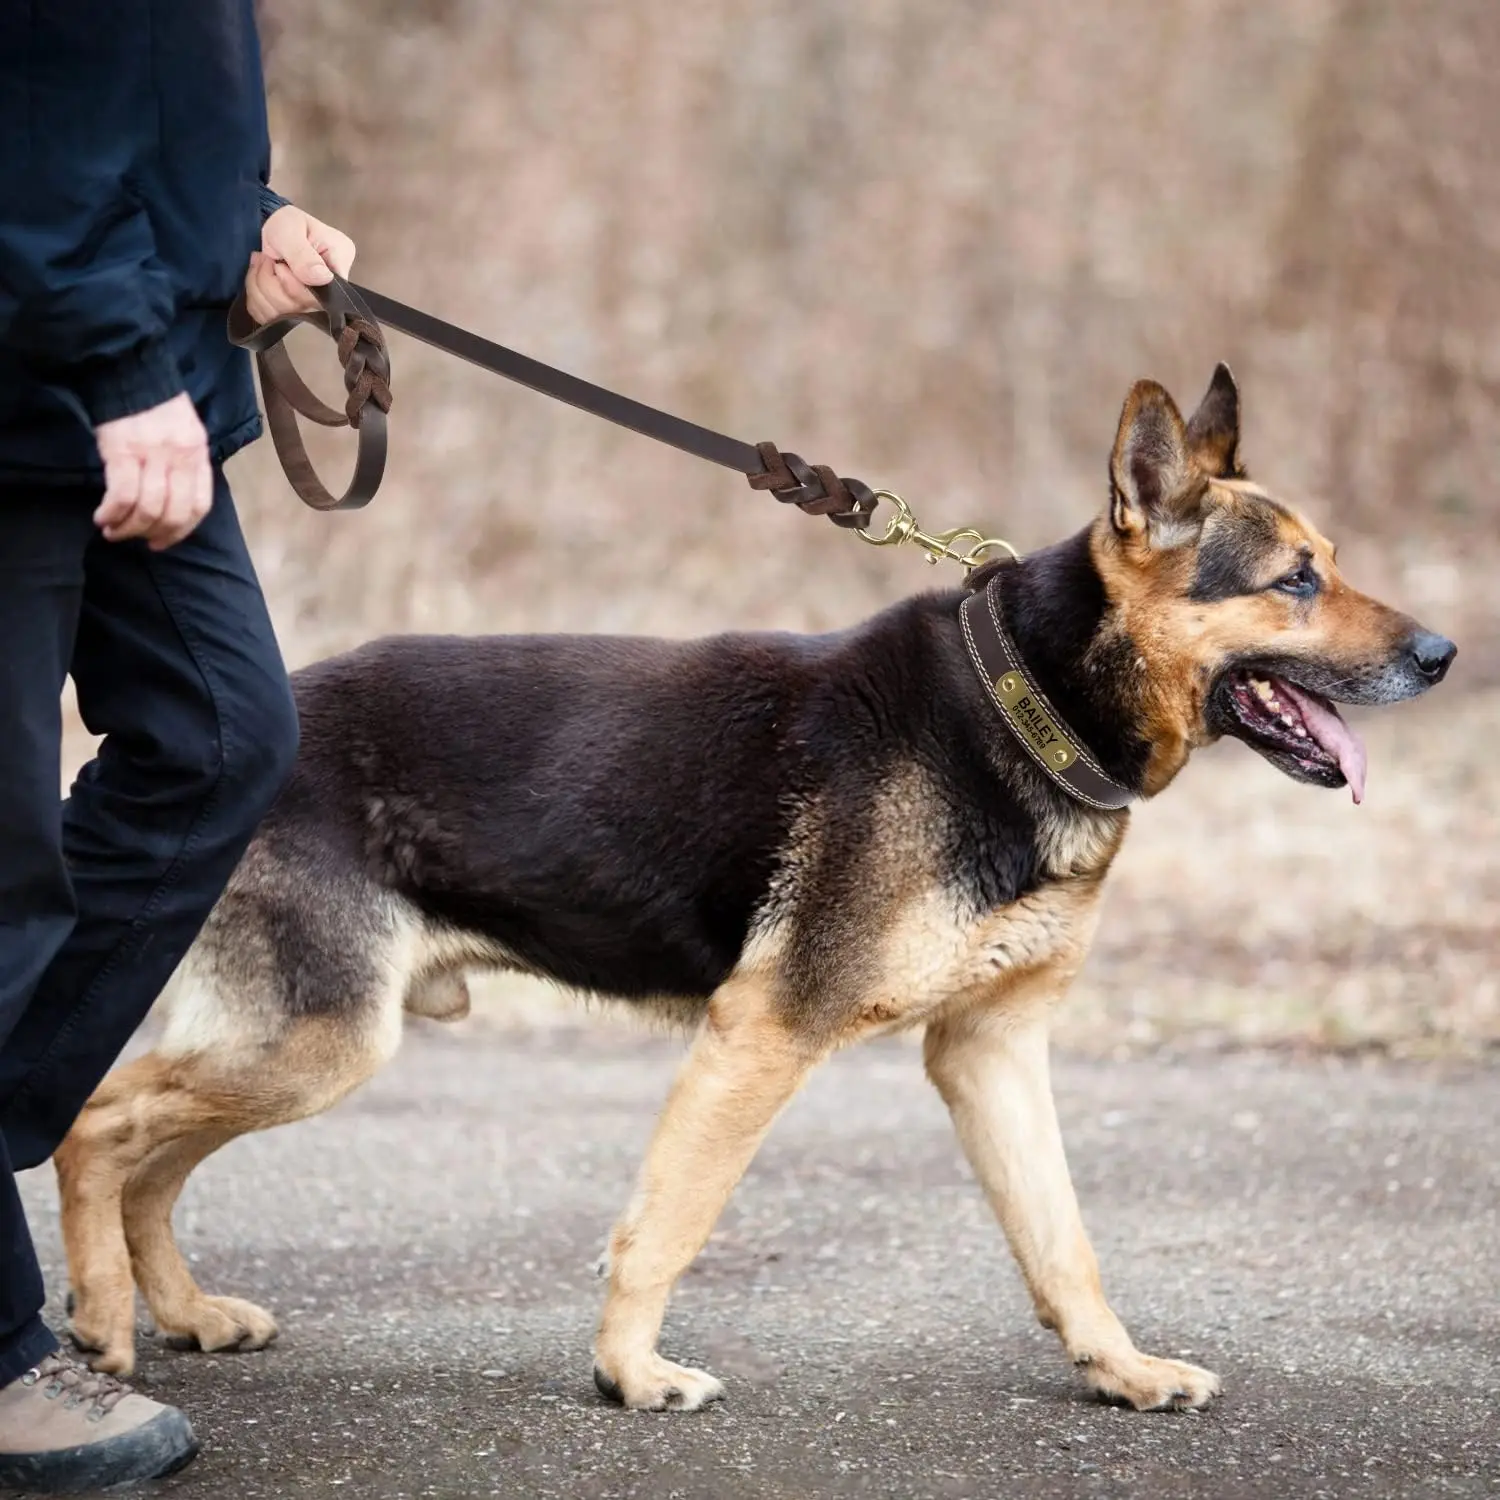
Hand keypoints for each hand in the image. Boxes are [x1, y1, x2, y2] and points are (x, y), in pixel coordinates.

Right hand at [93, 392, 212, 549]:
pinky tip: (103, 517)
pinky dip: (112, 513)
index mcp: (198, 455)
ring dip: (129, 528)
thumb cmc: (155, 405)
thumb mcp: (186, 433)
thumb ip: (186, 465)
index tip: (163, 541)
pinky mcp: (123, 453)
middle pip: (174, 513)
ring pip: (148, 509)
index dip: (182, 530)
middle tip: (136, 539)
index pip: (200, 506)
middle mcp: (180, 459)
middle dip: (154, 534)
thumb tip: (175, 500)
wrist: (128, 370)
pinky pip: (123, 495)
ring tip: (114, 531)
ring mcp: (153, 456)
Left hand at [244, 205, 356, 323]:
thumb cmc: (289, 225)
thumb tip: (321, 278)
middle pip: (298, 310)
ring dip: (260, 286)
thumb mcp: (292, 228)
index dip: (293, 285)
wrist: (276, 230)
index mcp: (339, 270)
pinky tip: (261, 277)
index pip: (321, 297)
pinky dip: (256, 296)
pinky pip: (268, 317)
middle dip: (271, 282)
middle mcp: (331, 296)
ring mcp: (311, 309)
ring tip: (265, 264)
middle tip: (271, 259)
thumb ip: (303, 253)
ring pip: (279, 315)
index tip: (280, 263)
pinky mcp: (293, 315)